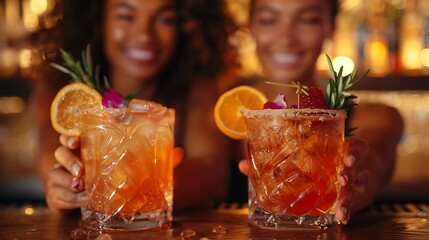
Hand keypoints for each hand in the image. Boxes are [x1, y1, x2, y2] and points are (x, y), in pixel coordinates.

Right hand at [46, 135, 183, 213]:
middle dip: (68, 159)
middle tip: (82, 171)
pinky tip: (81, 200)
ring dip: (68, 180)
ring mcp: (64, 178)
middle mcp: (74, 160)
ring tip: (82, 188)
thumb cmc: (125, 181)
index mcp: (91, 148)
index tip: (76, 140)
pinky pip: (57, 194)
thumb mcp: (142, 169)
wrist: (109, 206)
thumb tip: (179, 152)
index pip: (74, 135)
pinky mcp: (60, 195)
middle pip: (60, 151)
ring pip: (55, 174)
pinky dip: (68, 198)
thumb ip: (158, 160)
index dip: (70, 136)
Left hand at [237, 138, 369, 224]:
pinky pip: (355, 201)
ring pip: (357, 188)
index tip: (348, 157)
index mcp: (342, 148)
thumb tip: (243, 166)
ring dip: (348, 196)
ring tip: (341, 208)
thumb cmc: (324, 157)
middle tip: (343, 179)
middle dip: (350, 174)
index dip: (353, 151)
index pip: (353, 146)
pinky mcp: (357, 194)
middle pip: (355, 169)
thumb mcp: (310, 153)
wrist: (363, 166)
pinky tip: (341, 218)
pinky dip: (347, 210)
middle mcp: (352, 163)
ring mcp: (357, 180)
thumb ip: (276, 158)